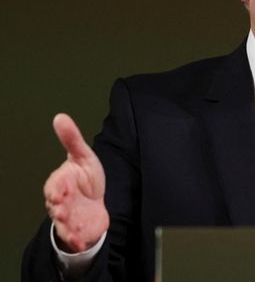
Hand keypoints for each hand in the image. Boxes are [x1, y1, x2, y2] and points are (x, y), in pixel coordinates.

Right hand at [44, 113, 108, 251]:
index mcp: (61, 183)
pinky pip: (74, 236)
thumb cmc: (86, 178)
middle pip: (56, 205)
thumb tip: (60, 117)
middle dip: (58, 207)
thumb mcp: (83, 157)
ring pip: (63, 223)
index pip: (55, 185)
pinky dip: (76, 239)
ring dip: (65, 225)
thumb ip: (72, 139)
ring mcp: (68, 217)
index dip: (56, 188)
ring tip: (70, 227)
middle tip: (61, 209)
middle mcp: (61, 201)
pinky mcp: (77, 230)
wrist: (94, 204)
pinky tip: (80, 241)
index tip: (58, 190)